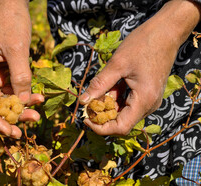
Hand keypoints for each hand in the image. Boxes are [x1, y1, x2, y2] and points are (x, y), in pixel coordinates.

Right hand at [0, 0, 42, 137]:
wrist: (13, 5)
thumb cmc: (10, 22)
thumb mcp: (16, 50)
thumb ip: (20, 77)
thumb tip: (24, 103)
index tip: (9, 131)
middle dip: (9, 117)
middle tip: (24, 129)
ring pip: (5, 99)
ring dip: (20, 108)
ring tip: (37, 115)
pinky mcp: (5, 72)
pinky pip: (14, 90)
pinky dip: (25, 96)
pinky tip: (38, 98)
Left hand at [79, 0, 200, 135]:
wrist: (165, 32)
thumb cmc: (143, 45)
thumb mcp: (117, 64)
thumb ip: (99, 84)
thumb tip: (83, 101)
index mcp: (144, 100)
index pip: (121, 128)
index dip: (101, 127)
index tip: (85, 117)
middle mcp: (149, 104)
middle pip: (121, 121)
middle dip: (102, 115)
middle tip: (88, 102)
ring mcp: (149, 100)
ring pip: (124, 112)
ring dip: (108, 105)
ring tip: (99, 90)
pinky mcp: (147, 93)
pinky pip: (128, 103)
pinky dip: (115, 98)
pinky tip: (109, 86)